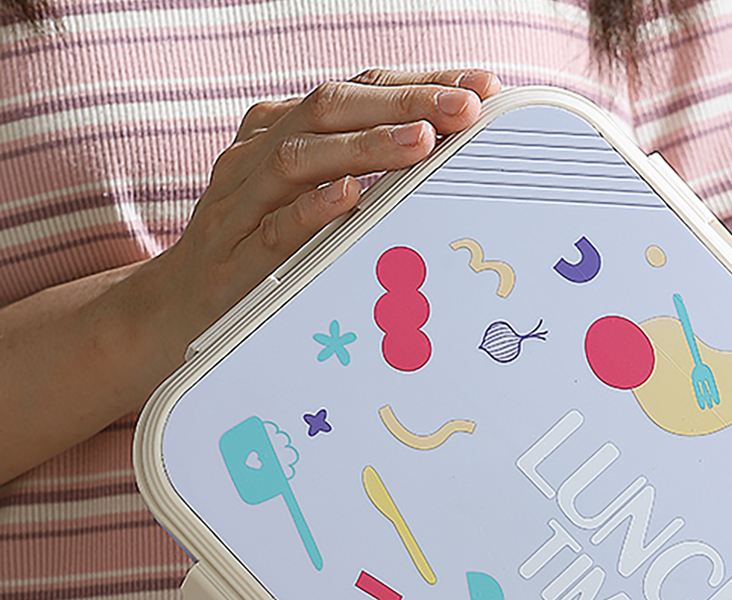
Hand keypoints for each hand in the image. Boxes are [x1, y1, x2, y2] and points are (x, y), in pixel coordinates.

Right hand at [149, 67, 500, 358]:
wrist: (177, 307)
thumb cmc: (256, 247)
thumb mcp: (307, 196)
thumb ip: (361, 169)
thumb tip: (441, 150)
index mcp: (282, 131)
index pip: (357, 90)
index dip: (417, 83)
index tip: (478, 86)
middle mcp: (260, 154)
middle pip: (332, 108)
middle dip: (404, 103)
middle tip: (465, 105)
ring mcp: (243, 203)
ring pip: (302, 158)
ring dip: (366, 146)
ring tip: (421, 140)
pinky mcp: (235, 257)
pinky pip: (273, 226)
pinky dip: (312, 208)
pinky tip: (350, 196)